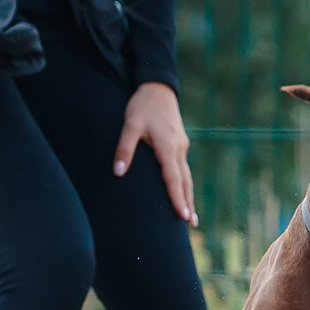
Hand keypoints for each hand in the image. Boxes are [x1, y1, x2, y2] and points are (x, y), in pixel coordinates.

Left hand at [114, 81, 196, 223]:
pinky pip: (183, 167)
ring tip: (190, 214)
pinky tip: (183, 190)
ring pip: (186, 175)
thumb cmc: (142, 105)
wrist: (158, 87)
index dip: (178, 199)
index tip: (183, 216)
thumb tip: (118, 172)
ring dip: (188, 195)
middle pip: (185, 181)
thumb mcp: (130, 124)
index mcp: (167, 147)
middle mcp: (179, 149)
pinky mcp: (180, 142)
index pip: (173, 179)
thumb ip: (124, 148)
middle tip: (191, 223)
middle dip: (188, 202)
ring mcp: (181, 145)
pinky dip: (185, 183)